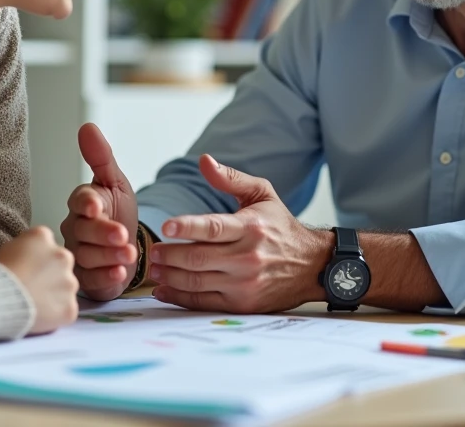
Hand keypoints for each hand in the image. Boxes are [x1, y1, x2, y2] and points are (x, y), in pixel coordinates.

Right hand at [0, 225, 79, 333]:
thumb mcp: (7, 248)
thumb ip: (26, 248)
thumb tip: (32, 257)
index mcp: (43, 237)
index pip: (46, 245)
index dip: (36, 259)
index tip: (27, 270)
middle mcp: (62, 256)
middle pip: (61, 265)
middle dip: (51, 275)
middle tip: (32, 287)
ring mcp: (69, 282)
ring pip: (67, 288)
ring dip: (55, 294)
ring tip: (33, 304)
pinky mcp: (70, 307)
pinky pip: (67, 310)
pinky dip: (56, 314)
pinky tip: (39, 316)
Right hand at [59, 123, 138, 300]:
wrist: (127, 247)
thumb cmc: (118, 212)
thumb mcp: (115, 183)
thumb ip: (102, 158)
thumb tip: (87, 126)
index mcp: (83, 202)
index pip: (80, 200)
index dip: (87, 203)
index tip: (96, 206)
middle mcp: (75, 229)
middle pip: (84, 231)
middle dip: (103, 233)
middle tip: (123, 236)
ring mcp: (79, 255)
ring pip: (88, 256)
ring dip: (109, 256)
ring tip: (129, 255)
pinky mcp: (86, 278)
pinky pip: (92, 279)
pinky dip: (107, 277)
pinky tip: (119, 274)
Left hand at [148, 155, 328, 312]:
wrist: (312, 265)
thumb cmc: (282, 227)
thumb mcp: (262, 194)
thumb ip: (231, 178)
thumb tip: (204, 161)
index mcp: (251, 227)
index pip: (214, 227)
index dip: (187, 226)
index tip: (166, 225)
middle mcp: (247, 256)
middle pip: (198, 257)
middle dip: (169, 254)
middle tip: (151, 251)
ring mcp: (244, 283)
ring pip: (196, 281)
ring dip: (169, 275)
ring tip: (154, 267)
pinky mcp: (242, 303)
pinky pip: (203, 302)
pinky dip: (179, 297)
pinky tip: (164, 289)